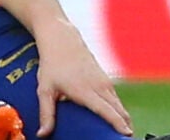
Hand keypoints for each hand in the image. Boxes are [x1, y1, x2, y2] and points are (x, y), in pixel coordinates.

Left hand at [30, 21, 131, 136]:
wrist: (62, 39)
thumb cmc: (52, 65)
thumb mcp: (44, 90)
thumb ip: (46, 114)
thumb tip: (42, 134)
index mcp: (85, 90)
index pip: (106, 110)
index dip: (118, 123)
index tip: (127, 133)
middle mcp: (98, 85)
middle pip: (118, 109)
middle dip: (125, 126)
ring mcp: (104, 81)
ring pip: (119, 104)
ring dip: (124, 119)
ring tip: (123, 134)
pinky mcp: (105, 78)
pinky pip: (116, 98)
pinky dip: (119, 110)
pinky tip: (118, 120)